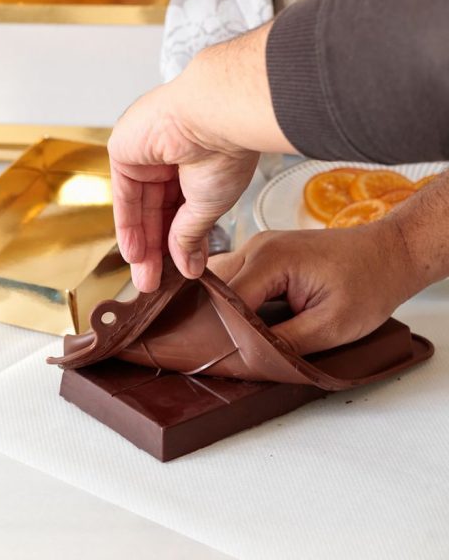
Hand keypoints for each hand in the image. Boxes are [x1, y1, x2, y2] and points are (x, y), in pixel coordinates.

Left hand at [109, 83, 258, 291]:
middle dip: (156, 250)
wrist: (214, 116)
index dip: (178, 242)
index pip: (180, 208)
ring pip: (139, 207)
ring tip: (146, 278)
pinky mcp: (124, 149)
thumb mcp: (209, 203)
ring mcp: (144, 151)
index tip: (179, 272)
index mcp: (196, 160)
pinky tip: (134, 253)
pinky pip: (124, 195)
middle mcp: (168, 155)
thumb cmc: (224, 148)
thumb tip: (189, 266)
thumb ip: (190, 234)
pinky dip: (127, 225)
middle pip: (156, 211)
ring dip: (141, 245)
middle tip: (155, 283)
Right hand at [207, 224, 417, 354]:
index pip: (226, 300)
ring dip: (222, 308)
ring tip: (231, 337)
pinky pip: (234, 276)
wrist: (390, 253)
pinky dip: (232, 298)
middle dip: (216, 320)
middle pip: (215, 288)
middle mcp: (256, 246)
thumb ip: (285, 344)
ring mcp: (258, 247)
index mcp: (270, 259)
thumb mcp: (331, 326)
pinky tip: (240, 319)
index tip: (229, 358)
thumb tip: (249, 359)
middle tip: (226, 353)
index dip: (225, 332)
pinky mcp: (264, 254)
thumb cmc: (369, 284)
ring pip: (219, 281)